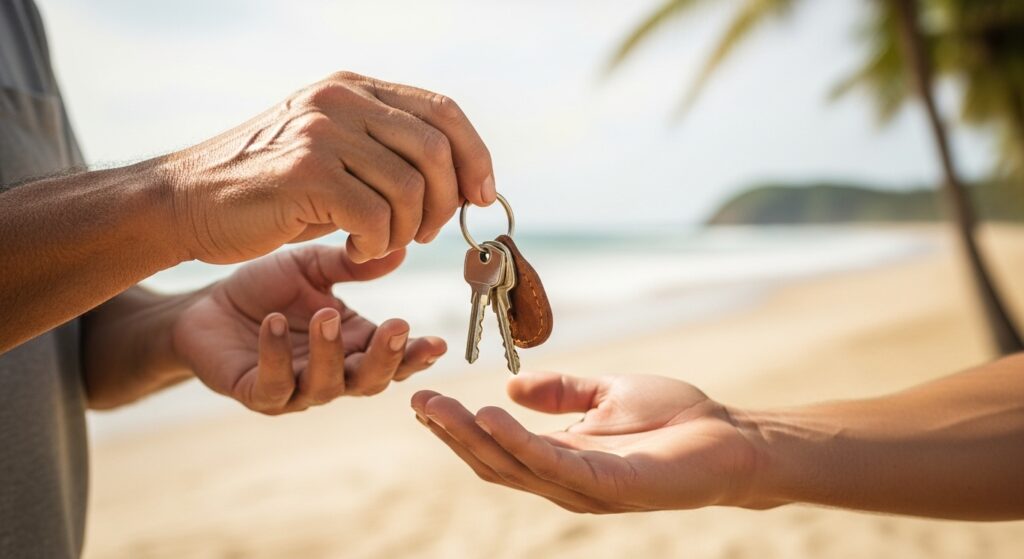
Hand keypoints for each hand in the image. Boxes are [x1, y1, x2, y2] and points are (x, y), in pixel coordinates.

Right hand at [161, 71, 494, 263]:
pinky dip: (377, 245)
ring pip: (411, 188)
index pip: (444, 112)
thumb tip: (468, 186)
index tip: (482, 196)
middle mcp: (342, 99)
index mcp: (355, 89)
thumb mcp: (334, 155)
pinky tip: (354, 249)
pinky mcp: (305, 172)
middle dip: (445, 203)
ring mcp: (323, 132)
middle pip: (438, 151)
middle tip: (425, 234)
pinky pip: (377, 217)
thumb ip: (390, 156)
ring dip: (407, 230)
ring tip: (380, 242)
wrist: (187, 202)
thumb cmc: (270, 190)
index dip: (475, 156)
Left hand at [172, 244, 445, 413]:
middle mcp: (332, 373)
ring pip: (326, 385)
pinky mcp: (256, 393)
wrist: (205, 304)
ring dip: (329, 353)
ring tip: (325, 316)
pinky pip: (272, 384)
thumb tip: (399, 246)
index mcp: (354, 345)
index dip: (417, 354)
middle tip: (396, 328)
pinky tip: (272, 324)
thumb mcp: (312, 268)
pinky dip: (274, 355)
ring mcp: (296, 388)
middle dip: (386, 358)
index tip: (438, 343)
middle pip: (370, 381)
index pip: (395, 357)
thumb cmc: (266, 289)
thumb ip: (352, 265)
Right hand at [411, 372, 763, 512]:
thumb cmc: (676, 418)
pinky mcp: (611, 485)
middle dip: (451, 433)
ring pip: (514, 466)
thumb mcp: (605, 393)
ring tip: (437, 406)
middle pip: (495, 461)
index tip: (424, 398)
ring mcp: (586, 488)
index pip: (498, 447)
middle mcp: (566, 480)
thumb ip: (562, 391)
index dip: (459, 427)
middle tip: (417, 400)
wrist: (733, 437)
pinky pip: (554, 465)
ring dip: (471, 437)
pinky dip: (519, 442)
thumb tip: (509, 388)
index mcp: (562, 457)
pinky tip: (491, 416)